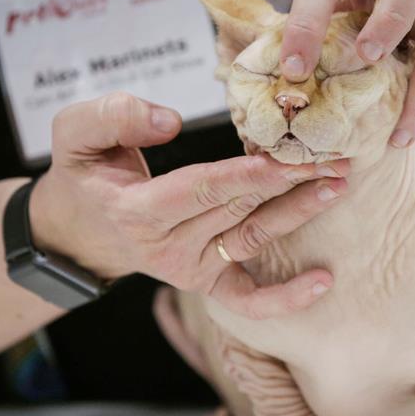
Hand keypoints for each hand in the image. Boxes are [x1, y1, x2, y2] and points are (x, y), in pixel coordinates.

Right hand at [29, 92, 348, 318]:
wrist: (82, 228)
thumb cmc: (85, 174)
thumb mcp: (76, 133)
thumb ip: (114, 116)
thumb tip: (168, 122)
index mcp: (138, 211)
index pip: (203, 188)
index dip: (249, 174)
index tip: (292, 155)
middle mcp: (168, 247)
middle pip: (239, 208)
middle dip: (290, 181)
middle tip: (336, 156)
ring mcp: (191, 268)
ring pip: (254, 237)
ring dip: (299, 214)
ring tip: (338, 186)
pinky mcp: (206, 282)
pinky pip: (248, 299)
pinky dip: (285, 298)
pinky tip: (324, 282)